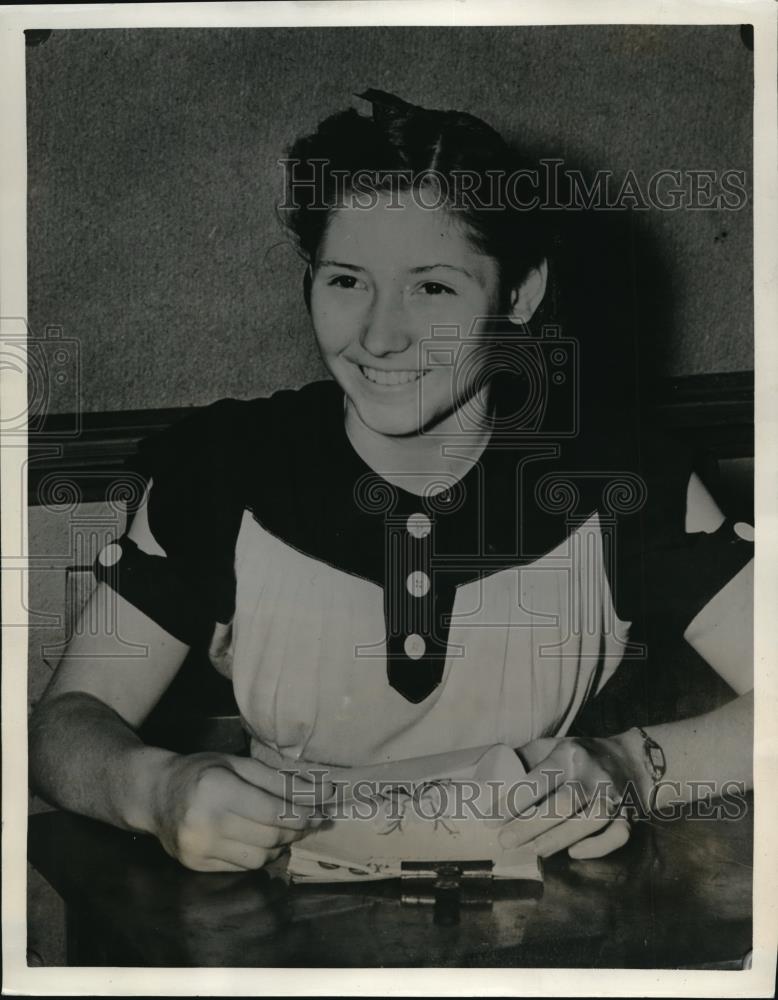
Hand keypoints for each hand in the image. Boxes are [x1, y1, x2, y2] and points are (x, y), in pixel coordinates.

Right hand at [150, 752, 331, 871]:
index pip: (272, 810)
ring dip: (281, 845)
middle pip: (270, 836)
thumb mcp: (238, 764)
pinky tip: (262, 840)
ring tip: (286, 829)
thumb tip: (321, 793)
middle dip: (297, 829)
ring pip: (260, 857)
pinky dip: (260, 854)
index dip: (303, 813)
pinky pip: (243, 866)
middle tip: (312, 819)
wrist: (155, 794)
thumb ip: (278, 780)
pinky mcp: (196, 865)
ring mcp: (199, 848)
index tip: (324, 809)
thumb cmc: (201, 772)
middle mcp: (205, 822)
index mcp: (216, 788)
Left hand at [499, 734, 644, 859]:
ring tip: (533, 850)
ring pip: (590, 820)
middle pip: (562, 803)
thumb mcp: (551, 746)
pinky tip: (574, 853)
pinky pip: (617, 835)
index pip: (538, 779)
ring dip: (559, 838)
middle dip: (530, 825)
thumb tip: (489, 782)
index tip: (490, 818)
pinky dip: (597, 847)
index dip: (513, 800)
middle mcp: (592, 775)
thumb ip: (523, 760)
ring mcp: (613, 796)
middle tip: (504, 841)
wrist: (629, 759)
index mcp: (568, 755)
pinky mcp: (628, 815)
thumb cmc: (578, 755)